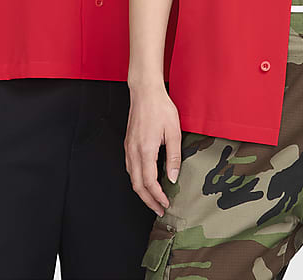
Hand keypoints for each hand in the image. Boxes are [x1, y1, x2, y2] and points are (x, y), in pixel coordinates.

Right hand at [125, 82, 181, 216]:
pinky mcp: (128, 144)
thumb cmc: (160, 108)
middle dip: (148, 201)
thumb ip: (174, 156)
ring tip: (154, 199)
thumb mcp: (174, 131)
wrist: (145, 92)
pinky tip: (146, 181)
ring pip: (131, 178)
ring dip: (142, 192)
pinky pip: (130, 168)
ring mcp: (128, 148)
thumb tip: (173, 177)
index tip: (165, 204)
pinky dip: (137, 180)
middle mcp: (133, 151)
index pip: (149, 182)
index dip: (157, 197)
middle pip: (137, 185)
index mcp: (145, 150)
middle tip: (159, 210)